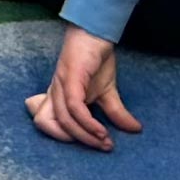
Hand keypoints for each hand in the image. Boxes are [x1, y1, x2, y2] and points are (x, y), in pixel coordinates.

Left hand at [25, 25, 142, 149]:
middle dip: (75, 141)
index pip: (44, 121)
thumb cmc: (96, 60)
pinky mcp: (71, 78)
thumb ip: (115, 112)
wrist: (97, 33)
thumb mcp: (107, 91)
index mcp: (57, 96)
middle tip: (101, 146)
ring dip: (85, 136)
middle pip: (46, 123)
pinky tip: (102, 131)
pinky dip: (88, 123)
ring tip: (106, 142)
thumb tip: (135, 129)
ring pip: (63, 119)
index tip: (88, 142)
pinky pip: (74, 107)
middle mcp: (54, 91)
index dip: (60, 136)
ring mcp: (60, 84)